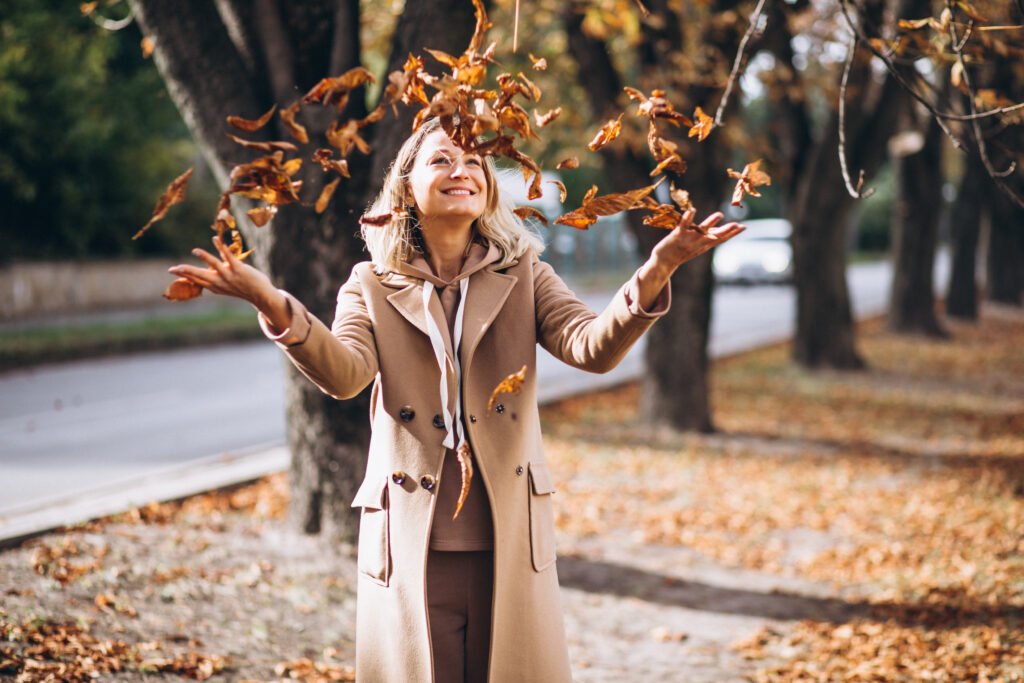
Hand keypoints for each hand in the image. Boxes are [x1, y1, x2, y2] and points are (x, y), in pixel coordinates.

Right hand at [168, 237, 290, 328]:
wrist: (261, 295)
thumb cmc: (242, 288)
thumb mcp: (225, 287)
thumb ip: (214, 280)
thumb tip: (203, 277)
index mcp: (215, 286)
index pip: (196, 280)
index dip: (184, 275)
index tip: (172, 270)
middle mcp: (220, 282)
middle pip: (200, 276)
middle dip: (186, 271)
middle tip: (173, 268)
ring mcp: (229, 276)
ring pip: (214, 265)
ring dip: (205, 257)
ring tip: (195, 250)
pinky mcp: (239, 269)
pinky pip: (228, 257)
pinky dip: (221, 247)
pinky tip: (215, 239)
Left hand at [635, 210, 744, 309]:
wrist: (664, 262)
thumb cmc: (683, 251)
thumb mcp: (700, 246)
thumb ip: (712, 237)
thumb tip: (727, 231)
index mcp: (705, 245)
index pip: (721, 239)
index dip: (733, 233)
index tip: (744, 227)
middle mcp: (699, 242)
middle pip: (715, 237)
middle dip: (727, 231)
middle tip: (738, 225)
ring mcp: (689, 239)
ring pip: (701, 230)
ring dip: (710, 223)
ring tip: (719, 215)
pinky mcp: (678, 235)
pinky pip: (684, 225)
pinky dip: (688, 218)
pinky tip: (692, 210)